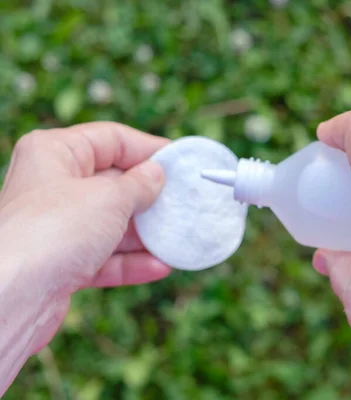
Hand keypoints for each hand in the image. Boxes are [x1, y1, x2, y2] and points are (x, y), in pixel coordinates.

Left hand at [0, 122, 170, 394]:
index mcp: (55, 153)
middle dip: (151, 197)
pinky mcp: (61, 262)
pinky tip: (160, 266)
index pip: (111, 139)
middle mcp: (53, 186)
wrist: (10, 296)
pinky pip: (104, 256)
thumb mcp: (109, 197)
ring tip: (179, 238)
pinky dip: (131, 262)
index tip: (180, 163)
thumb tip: (157, 175)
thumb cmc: (55, 230)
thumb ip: (140, 184)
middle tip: (185, 202)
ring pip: (111, 224)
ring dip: (146, 234)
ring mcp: (57, 226)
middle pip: (114, 184)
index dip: (149, 149)